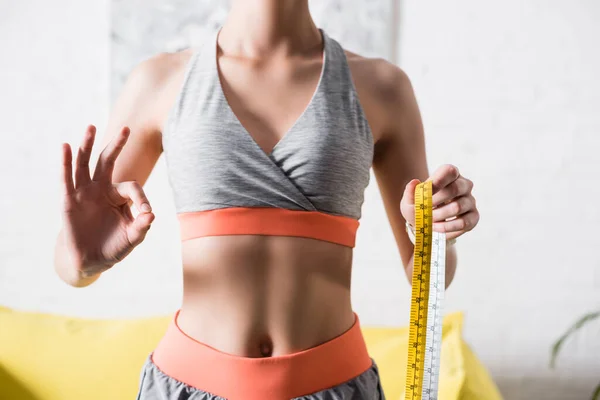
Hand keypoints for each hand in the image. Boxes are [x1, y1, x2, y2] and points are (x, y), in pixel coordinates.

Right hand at [60, 125, 154, 277]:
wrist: (91, 262)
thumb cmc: (114, 247)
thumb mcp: (133, 238)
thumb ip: (142, 227)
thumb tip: (151, 215)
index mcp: (118, 197)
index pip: (132, 187)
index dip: (141, 199)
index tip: (146, 214)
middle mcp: (101, 190)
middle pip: (108, 161)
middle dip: (117, 145)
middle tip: (127, 128)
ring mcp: (84, 193)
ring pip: (85, 164)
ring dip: (87, 145)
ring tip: (91, 127)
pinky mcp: (69, 201)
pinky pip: (66, 178)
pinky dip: (65, 162)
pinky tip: (65, 146)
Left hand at [400, 164, 478, 240]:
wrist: (426, 226)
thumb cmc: (420, 209)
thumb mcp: (409, 202)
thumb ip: (410, 192)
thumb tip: (414, 182)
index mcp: (449, 175)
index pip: (449, 171)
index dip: (437, 181)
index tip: (425, 191)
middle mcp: (464, 185)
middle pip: (455, 188)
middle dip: (436, 201)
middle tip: (424, 208)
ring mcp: (470, 201)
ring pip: (457, 207)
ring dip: (439, 216)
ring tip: (429, 220)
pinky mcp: (473, 217)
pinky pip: (463, 223)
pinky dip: (446, 228)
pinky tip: (436, 228)